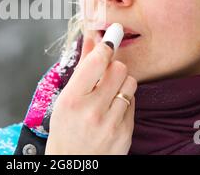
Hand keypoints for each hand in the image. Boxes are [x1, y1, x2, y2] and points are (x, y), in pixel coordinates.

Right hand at [45, 36, 136, 154]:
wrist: (73, 163)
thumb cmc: (65, 128)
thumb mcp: (66, 97)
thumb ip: (82, 67)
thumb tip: (93, 39)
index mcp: (73, 100)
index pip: (97, 62)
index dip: (106, 46)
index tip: (110, 38)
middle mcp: (93, 111)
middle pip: (119, 69)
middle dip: (113, 67)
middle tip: (105, 73)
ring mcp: (111, 124)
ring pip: (130, 83)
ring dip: (121, 83)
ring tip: (109, 92)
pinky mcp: (126, 133)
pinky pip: (134, 102)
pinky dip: (125, 101)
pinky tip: (112, 109)